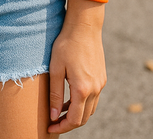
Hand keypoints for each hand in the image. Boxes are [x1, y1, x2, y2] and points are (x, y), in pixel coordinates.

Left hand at [47, 0, 105, 133]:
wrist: (85, 26)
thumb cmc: (66, 44)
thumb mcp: (56, 68)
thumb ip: (55, 94)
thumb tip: (53, 115)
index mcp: (83, 89)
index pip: (74, 120)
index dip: (61, 127)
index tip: (50, 127)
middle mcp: (95, 89)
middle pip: (84, 118)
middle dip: (69, 123)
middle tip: (54, 122)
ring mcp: (101, 84)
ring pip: (90, 109)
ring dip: (76, 114)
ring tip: (60, 111)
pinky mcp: (102, 77)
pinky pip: (93, 98)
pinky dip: (83, 103)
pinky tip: (71, 98)